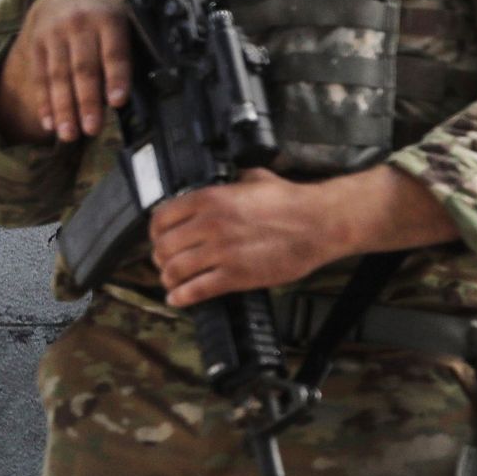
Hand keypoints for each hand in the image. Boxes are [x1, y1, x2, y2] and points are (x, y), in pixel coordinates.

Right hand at [0, 0, 133, 143]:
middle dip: (87, 102)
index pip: (114, 52)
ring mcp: (54, 32)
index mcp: (110, 19)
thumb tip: (132, 96)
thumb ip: (127, 52)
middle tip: (92, 130)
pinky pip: (40, 76)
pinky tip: (50, 123)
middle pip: (84, 68)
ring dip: (64, 109)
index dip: (116, 78)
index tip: (118, 102)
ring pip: (59, 76)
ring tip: (69, 135)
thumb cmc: (107, 20)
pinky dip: (45, 102)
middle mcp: (79, 23)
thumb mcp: (124, 24)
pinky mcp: (36, 42)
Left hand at [151, 168, 346, 306]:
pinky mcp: (236, 275)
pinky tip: (178, 297)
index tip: (160, 239)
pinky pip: (196, 290)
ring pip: (175, 270)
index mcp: (210, 199)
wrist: (320, 223)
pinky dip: (181, 297)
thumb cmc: (293, 202)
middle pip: (164, 247)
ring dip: (169, 278)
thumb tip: (226, 179)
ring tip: (172, 281)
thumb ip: (232, 180)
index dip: (156, 232)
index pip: (161, 218)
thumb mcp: (256, 178)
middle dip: (161, 258)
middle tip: (166, 263)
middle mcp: (210, 225)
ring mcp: (222, 252)